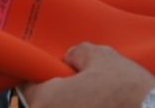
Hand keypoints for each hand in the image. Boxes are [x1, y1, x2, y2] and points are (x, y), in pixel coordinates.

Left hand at [22, 43, 154, 107]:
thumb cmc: (127, 90)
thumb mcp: (103, 57)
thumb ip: (79, 53)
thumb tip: (71, 57)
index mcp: (45, 101)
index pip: (27, 87)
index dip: (42, 78)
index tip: (56, 75)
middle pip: (42, 106)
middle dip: (60, 97)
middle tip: (81, 89)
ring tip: (99, 102)